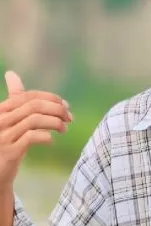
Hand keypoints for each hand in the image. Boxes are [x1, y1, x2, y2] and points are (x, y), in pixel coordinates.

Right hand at [0, 71, 72, 192]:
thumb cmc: (5, 142)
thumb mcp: (9, 119)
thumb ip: (14, 99)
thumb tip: (11, 74)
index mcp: (2, 109)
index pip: (29, 96)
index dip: (50, 98)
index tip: (66, 106)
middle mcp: (0, 119)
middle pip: (34, 106)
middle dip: (56, 109)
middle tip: (69, 118)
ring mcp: (4, 135)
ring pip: (35, 120)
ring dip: (55, 122)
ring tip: (64, 128)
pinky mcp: (10, 151)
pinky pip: (31, 137)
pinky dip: (46, 136)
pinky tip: (51, 140)